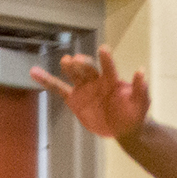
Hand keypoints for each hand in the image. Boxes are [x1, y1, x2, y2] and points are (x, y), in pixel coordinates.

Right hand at [29, 45, 148, 138]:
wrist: (125, 128)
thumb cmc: (135, 113)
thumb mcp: (141, 103)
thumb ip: (140, 89)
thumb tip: (142, 72)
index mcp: (112, 80)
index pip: (108, 67)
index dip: (106, 59)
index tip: (103, 49)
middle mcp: (96, 80)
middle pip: (87, 69)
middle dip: (83, 64)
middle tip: (77, 60)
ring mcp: (83, 88)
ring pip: (73, 75)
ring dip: (69, 68)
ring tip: (66, 62)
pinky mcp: (74, 99)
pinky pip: (58, 88)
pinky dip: (46, 81)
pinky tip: (34, 72)